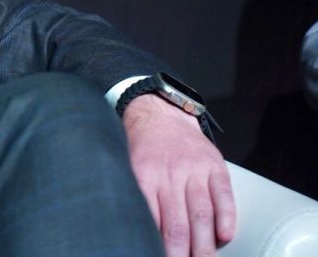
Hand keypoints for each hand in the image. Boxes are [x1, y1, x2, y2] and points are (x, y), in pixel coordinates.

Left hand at [123, 94, 236, 255]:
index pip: (151, 220)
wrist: (160, 113)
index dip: (156, 244)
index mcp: (144, 176)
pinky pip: (224, 196)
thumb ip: (137, 197)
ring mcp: (195, 170)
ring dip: (204, 244)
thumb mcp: (130, 168)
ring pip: (202, 213)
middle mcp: (170, 174)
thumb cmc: (143, 148)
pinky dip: (226, 218)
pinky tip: (225, 237)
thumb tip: (136, 231)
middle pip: (178, 223)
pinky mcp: (215, 166)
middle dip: (181, 252)